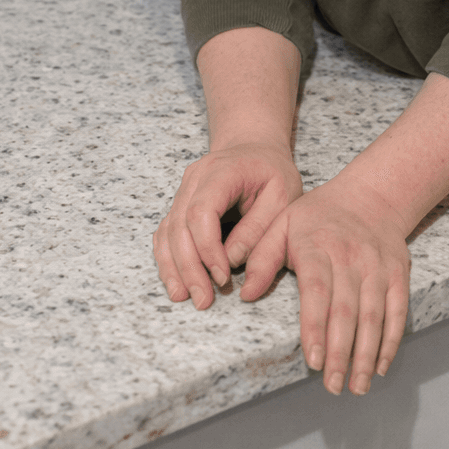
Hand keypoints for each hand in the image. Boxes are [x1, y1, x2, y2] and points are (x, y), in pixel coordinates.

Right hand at [154, 142, 302, 309]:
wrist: (255, 149)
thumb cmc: (273, 172)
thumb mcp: (283, 195)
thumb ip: (259, 228)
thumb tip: (232, 261)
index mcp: (222, 170)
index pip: (201, 210)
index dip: (207, 248)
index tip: (223, 276)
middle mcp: (195, 178)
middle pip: (179, 225)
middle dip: (189, 267)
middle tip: (203, 300)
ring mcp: (183, 190)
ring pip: (168, 231)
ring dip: (174, 267)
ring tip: (184, 297)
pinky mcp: (180, 205)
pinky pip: (166, 233)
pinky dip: (168, 259)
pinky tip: (176, 283)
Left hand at [241, 178, 409, 395]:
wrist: (371, 195)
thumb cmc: (319, 215)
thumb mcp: (282, 222)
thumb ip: (262, 257)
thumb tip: (246, 293)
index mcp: (318, 246)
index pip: (317, 291)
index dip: (315, 327)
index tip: (312, 360)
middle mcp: (351, 257)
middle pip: (347, 310)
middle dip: (340, 352)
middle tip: (332, 385)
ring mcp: (377, 266)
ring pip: (374, 315)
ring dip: (366, 354)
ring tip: (356, 386)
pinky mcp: (397, 274)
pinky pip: (397, 310)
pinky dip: (390, 340)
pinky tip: (380, 365)